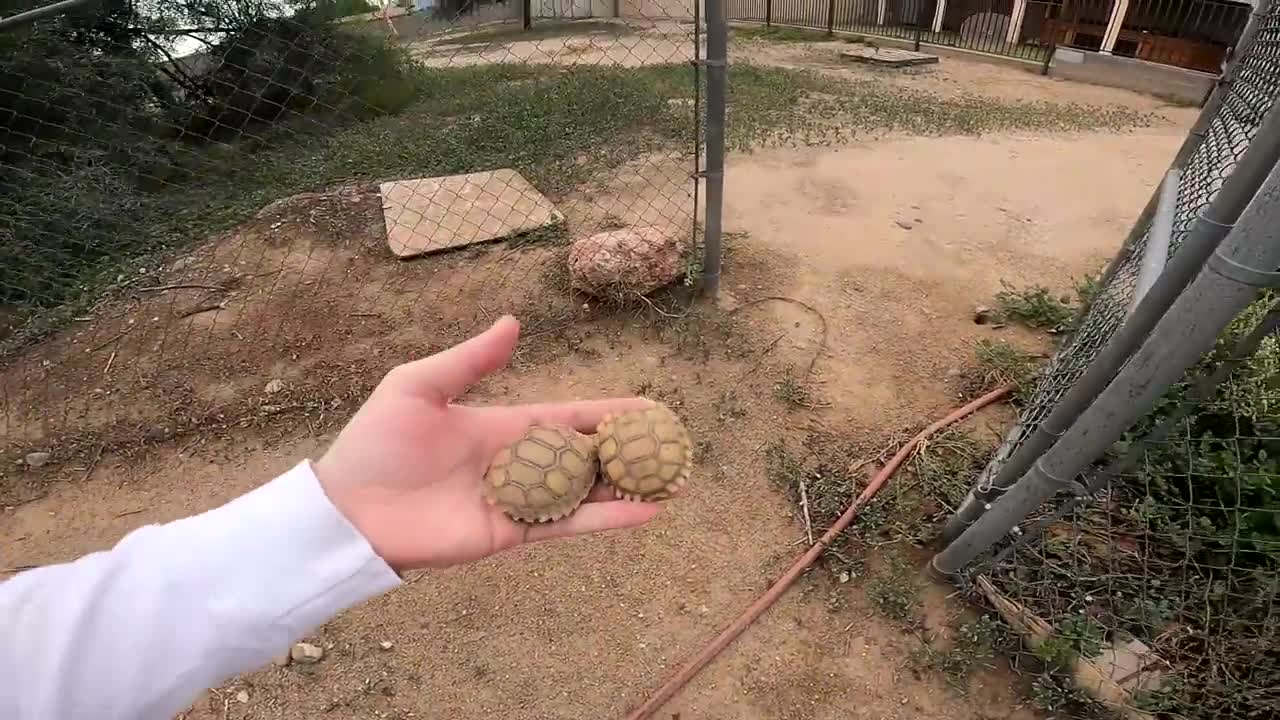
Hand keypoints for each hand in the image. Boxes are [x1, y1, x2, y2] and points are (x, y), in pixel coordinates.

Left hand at [312, 315, 661, 571]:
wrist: (348, 510)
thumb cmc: (376, 444)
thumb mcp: (418, 385)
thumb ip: (470, 360)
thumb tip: (513, 322)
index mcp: (502, 426)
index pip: (569, 417)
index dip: (609, 413)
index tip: (649, 410)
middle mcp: (518, 464)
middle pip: (587, 457)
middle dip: (629, 454)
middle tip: (674, 450)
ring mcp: (518, 501)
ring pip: (586, 492)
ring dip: (628, 488)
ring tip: (673, 483)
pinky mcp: (511, 534)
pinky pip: (568, 524)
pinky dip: (607, 521)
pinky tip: (646, 513)